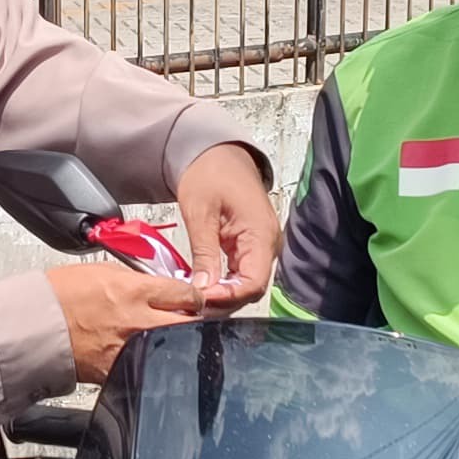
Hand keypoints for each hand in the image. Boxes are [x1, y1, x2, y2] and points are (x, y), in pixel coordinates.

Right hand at [47, 263, 203, 381]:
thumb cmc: (59, 296)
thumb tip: (157, 287)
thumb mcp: (103, 271)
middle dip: (196, 319)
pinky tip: (143, 353)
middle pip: (192, 322)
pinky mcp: (120, 371)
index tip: (193, 297)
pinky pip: (148, 365)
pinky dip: (150, 359)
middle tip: (191, 317)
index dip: (195, 295)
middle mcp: (140, 321)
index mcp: (137, 292)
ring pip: (174, 346)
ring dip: (175, 339)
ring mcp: (133, 349)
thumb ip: (137, 280)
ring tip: (164, 335)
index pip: (188, 294)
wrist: (33, 327)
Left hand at [175, 143, 277, 308]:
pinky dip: (223, 284)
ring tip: (193, 299)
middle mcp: (268, 244)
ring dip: (222, 296)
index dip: (227, 298)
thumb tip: (203, 289)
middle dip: (222, 302)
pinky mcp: (251, 247)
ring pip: (246, 284)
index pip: (253, 283)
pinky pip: (241, 274)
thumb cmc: (209, 173)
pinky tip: (202, 287)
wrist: (217, 153)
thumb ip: (204, 252)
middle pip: (251, 289)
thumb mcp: (200, 212)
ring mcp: (261, 246)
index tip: (199, 300)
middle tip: (191, 306)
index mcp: (261, 234)